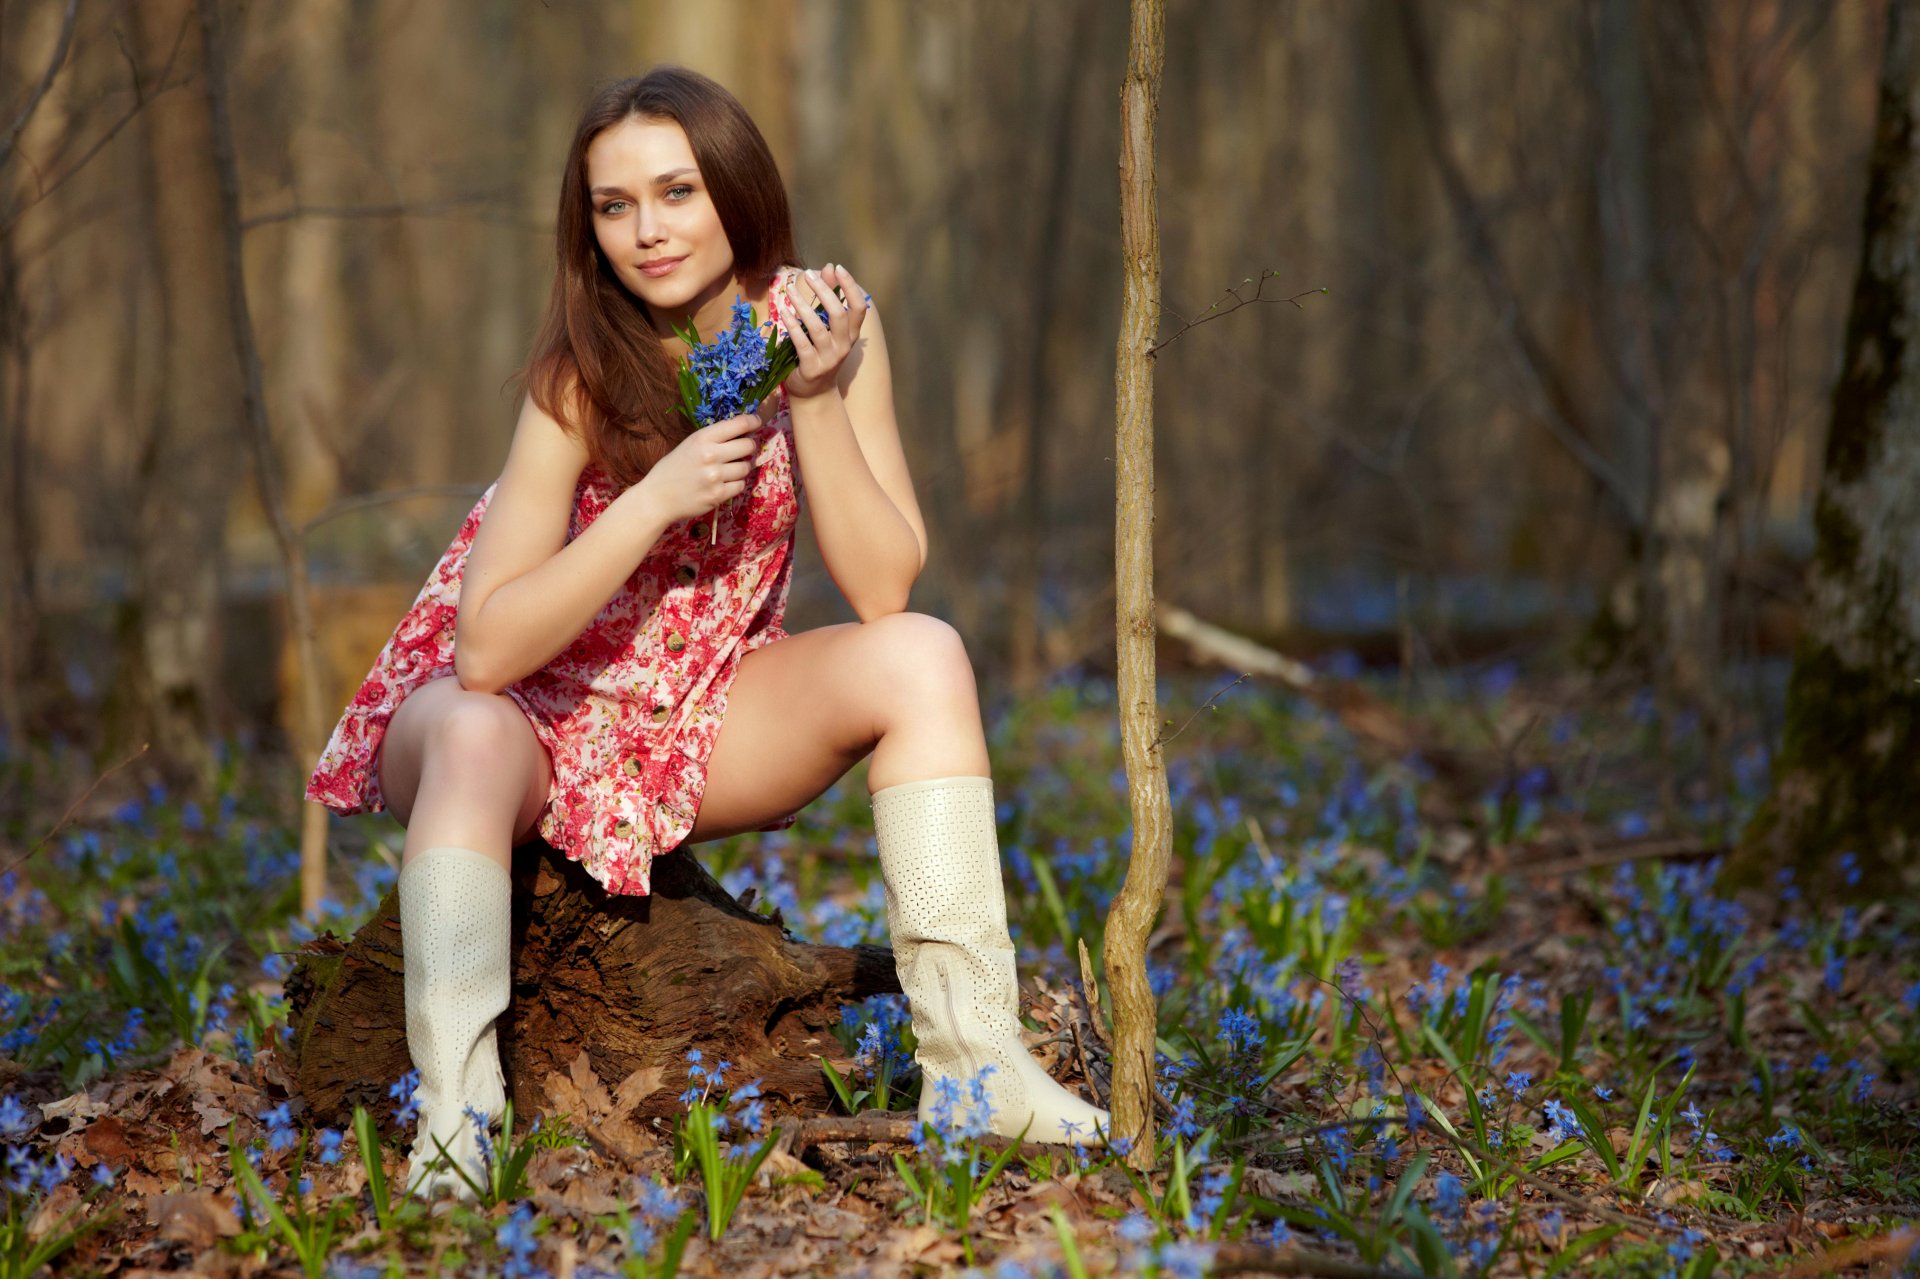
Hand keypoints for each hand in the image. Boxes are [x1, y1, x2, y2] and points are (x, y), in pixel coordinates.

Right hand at [637, 412, 764, 526]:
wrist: (658, 498)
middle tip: (742, 450)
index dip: (752, 421)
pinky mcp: (718, 495)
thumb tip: (742, 432)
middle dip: (748, 447)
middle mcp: (711, 455)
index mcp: (702, 438)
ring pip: (746, 467)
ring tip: (728, 470)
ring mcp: (716, 476)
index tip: (756, 421)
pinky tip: (723, 483)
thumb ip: (713, 438)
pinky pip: (740, 485)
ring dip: (741, 467)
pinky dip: (735, 484)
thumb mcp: (689, 445)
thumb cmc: (672, 469)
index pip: (738, 424)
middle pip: (748, 446)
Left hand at [772, 263, 868, 399]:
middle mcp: (843, 346)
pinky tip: (784, 312)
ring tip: (790, 289)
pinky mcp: (812, 368)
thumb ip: (829, 298)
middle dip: (823, 292)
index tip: (838, 268)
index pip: (859, 308)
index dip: (850, 287)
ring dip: (803, 305)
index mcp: (851, 335)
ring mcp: (828, 359)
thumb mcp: (827, 327)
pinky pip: (801, 343)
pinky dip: (792, 326)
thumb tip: (828, 269)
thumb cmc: (820, 352)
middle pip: (838, 314)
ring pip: (817, 328)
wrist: (814, 392)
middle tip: (808, 275)